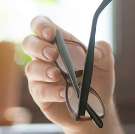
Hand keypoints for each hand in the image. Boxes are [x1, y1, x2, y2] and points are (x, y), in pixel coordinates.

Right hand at [22, 16, 115, 131]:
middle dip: (38, 46)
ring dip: (43, 70)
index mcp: (59, 43)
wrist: (95, 108)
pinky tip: (64, 93)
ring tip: (57, 74)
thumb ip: (104, 53)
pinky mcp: (41, 95)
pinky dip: (52, 91)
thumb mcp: (106, 65)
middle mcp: (45, 57)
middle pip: (29, 43)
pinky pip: (39, 91)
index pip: (41, 25)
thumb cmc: (97, 81)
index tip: (51, 33)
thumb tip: (96, 52)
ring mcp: (40, 77)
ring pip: (31, 68)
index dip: (41, 25)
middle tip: (53, 54)